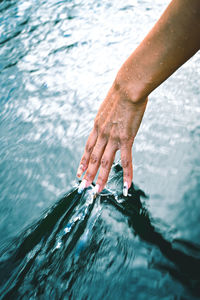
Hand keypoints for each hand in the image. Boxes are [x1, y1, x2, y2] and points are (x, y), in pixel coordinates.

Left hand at [77, 79, 147, 194]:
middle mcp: (102, 135)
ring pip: (105, 162)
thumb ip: (106, 118)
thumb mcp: (107, 108)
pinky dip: (127, 174)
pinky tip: (128, 186)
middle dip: (87, 174)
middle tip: (83, 186)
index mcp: (97, 127)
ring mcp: (113, 138)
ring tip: (98, 190)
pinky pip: (126, 160)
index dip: (82, 162)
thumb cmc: (120, 94)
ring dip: (101, 178)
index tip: (78, 172)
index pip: (87, 149)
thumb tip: (108, 120)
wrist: (127, 88)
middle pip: (92, 158)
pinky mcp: (126, 138)